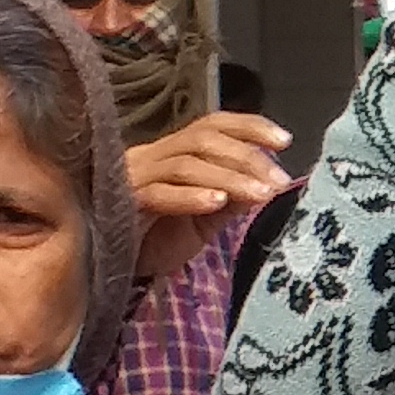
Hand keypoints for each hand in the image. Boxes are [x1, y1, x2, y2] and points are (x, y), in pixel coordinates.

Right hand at [127, 108, 292, 284]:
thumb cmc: (156, 240)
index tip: (284, 140)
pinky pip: (160, 194)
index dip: (249, 126)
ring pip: (187, 165)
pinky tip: (217, 204)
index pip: (212, 125)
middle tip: (279, 179)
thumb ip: (232, 200)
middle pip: (203, 140)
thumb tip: (269, 186)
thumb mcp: (205, 220)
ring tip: (261, 194)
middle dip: (247, 156)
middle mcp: (152, 156)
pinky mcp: (123, 202)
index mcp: (173, 153)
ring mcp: (135, 176)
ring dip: (229, 178)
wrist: (109, 269)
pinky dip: (191, 197)